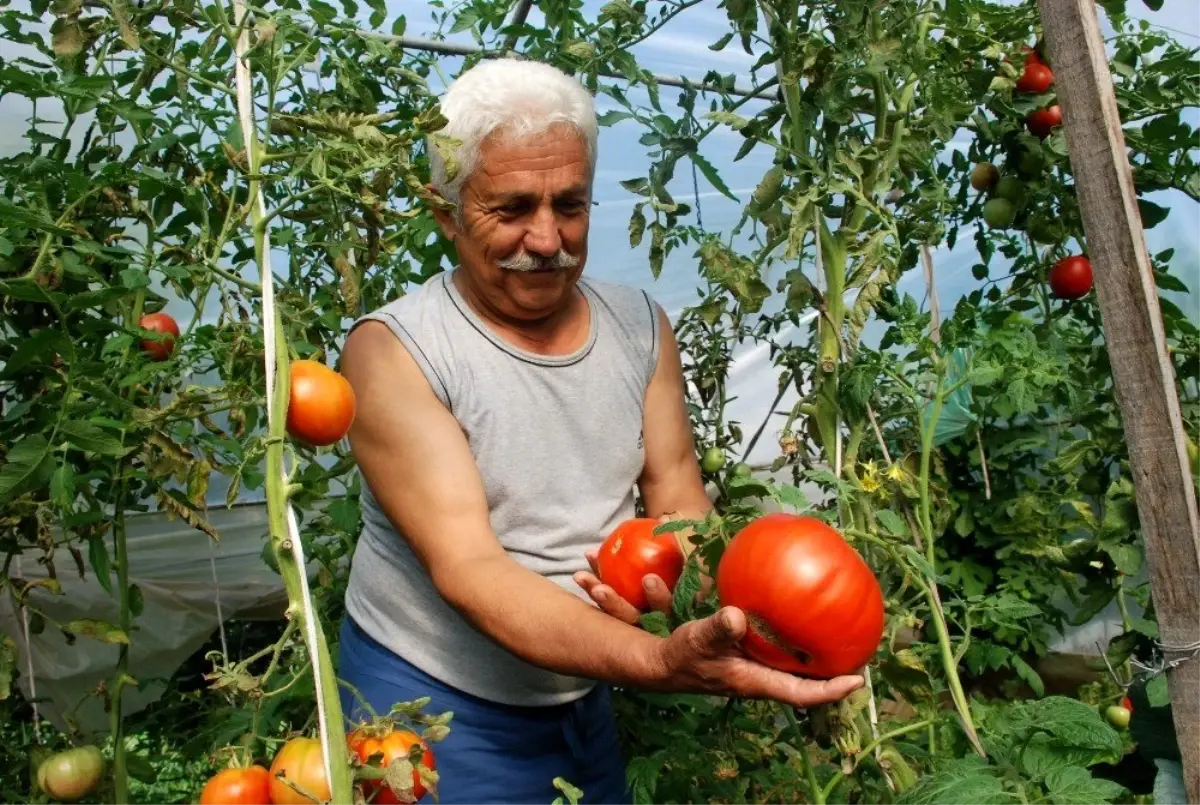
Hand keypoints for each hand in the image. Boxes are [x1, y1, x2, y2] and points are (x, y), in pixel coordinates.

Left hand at [574, 513, 712, 624]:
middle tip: (602, 590)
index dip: (659, 597)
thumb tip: (663, 519)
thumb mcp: (692, 548)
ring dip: (599, 595)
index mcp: (683, 610)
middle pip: (637, 618)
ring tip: (581, 577)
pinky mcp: (625, 611)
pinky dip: (595, 585)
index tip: (648, 579)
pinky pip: (609, 602)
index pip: (670, 608)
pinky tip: (581, 573)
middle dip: (617, 605)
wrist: (686, 551)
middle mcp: (660, 621)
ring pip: (618, 613)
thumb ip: (682, 539)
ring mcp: (641, 618)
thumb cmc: (692, 551)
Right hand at [650, 606, 864, 709]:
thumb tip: (738, 617)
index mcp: (756, 681)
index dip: (831, 691)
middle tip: (861, 654)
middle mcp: (762, 678)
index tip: (858, 681)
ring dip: (817, 659)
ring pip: (795, 668)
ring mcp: (756, 668)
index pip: (801, 693)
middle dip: (834, 674)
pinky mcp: (749, 656)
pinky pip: (780, 652)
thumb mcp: (698, 639)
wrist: (665, 663)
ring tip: (841, 638)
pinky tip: (799, 619)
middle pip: (806, 683)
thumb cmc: (684, 655)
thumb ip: (718, 629)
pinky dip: (795, 641)